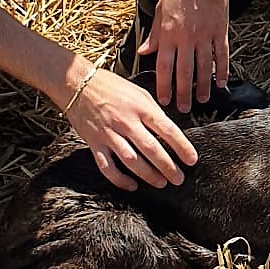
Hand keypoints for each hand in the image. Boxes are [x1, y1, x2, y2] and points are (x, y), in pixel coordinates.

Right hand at [64, 68, 197, 190]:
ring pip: (131, 160)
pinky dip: (120, 179)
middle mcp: (126, 121)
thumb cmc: (111, 86)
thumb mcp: (139, 93)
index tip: (192, 159)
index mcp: (141, 107)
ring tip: (161, 183)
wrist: (77, 83)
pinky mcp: (94, 143)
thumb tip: (169, 130)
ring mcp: (109, 133)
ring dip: (148, 175)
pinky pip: (107, 167)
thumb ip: (153, 112)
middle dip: (167, 166)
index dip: (182, 146)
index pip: (167, 129)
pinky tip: (132, 185)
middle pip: (151, 148)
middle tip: (179, 178)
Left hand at [138, 0, 230, 112]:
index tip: (164, 100)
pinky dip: (222, 70)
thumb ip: (154, 35)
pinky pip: (222, 55)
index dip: (164, 86)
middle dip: (183, 93)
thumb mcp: (159, 11)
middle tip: (184, 108)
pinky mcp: (220, 30)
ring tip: (202, 99)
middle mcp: (186, 38)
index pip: (164, 67)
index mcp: (168, 34)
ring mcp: (205, 35)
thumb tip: (144, 51)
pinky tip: (220, 82)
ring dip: (203, 86)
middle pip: (184, 72)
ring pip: (204, 67)